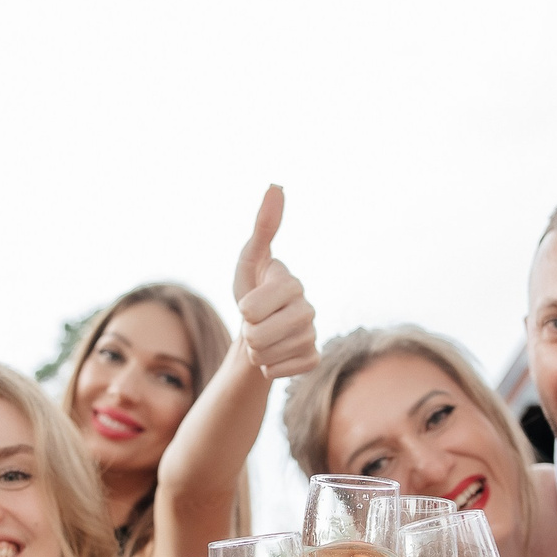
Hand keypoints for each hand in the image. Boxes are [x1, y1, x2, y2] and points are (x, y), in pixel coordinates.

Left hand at [231, 186, 318, 380]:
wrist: (260, 328)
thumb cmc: (253, 289)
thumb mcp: (250, 259)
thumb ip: (263, 226)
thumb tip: (277, 185)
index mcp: (293, 283)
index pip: (251, 309)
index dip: (243, 310)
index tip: (249, 302)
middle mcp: (309, 308)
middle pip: (257, 336)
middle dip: (247, 334)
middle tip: (255, 324)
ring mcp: (312, 335)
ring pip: (266, 355)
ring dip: (256, 351)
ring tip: (263, 337)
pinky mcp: (312, 359)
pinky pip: (278, 371)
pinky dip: (268, 367)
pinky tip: (275, 353)